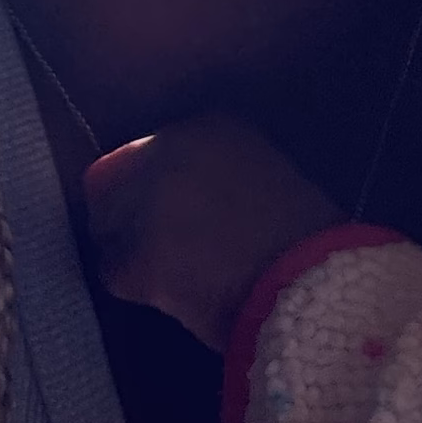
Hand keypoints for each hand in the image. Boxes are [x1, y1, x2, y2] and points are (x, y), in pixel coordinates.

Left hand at [82, 113, 342, 351]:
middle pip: (112, 186)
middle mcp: (168, 148)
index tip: (170, 219)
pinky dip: (135, 289)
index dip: (148, 191)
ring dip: (129, 254)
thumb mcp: (261, 176)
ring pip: (107, 229)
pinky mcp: (136, 251)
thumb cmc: (304, 238)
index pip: (141, 154)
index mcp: (207, 125)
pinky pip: (113, 272)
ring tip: (171, 278)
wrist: (315, 282)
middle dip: (128, 221)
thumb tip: (181, 201)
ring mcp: (147, 199)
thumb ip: (214, 174)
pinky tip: (173, 297)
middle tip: (162, 255)